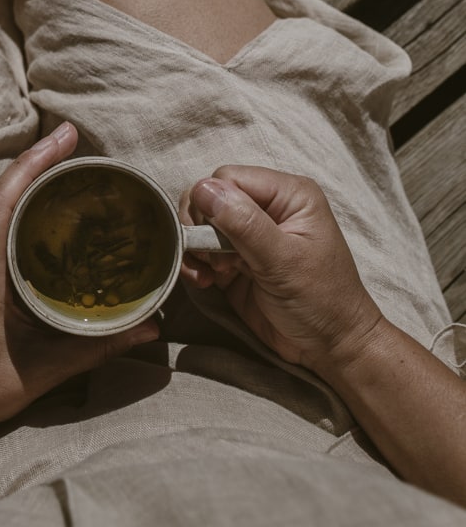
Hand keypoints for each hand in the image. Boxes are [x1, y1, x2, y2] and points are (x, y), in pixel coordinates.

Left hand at [0, 122, 160, 448]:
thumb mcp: (46, 371)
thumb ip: (99, 345)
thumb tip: (152, 326)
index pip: (0, 204)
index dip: (31, 165)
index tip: (63, 138)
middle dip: (31, 162)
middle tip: (70, 140)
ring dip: (17, 179)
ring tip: (57, 163)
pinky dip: (4, 203)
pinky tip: (31, 203)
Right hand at [179, 166, 382, 378]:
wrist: (330, 348)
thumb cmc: (321, 300)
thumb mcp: (283, 261)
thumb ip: (244, 224)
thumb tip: (203, 189)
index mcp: (288, 194)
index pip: (229, 178)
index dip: (211, 203)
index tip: (210, 238)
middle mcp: (268, 207)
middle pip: (211, 196)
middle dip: (201, 226)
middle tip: (211, 258)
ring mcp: (250, 234)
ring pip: (202, 223)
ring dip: (196, 247)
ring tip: (209, 273)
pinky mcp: (235, 260)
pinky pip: (202, 249)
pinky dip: (196, 263)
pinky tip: (205, 281)